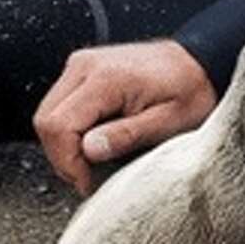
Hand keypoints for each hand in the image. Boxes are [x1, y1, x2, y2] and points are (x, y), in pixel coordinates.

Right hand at [32, 38, 217, 195]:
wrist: (199, 61)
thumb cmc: (190, 91)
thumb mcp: (168, 123)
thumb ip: (127, 136)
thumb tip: (89, 151)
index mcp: (106, 78)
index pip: (58, 125)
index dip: (67, 162)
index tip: (88, 182)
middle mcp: (86, 66)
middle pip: (45, 120)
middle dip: (62, 157)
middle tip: (90, 177)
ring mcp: (81, 65)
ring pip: (47, 114)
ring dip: (64, 145)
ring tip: (95, 161)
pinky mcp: (82, 70)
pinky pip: (59, 106)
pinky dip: (69, 130)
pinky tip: (95, 141)